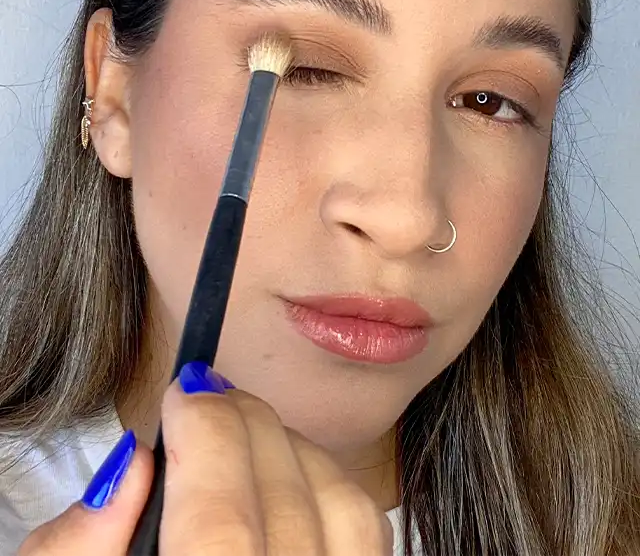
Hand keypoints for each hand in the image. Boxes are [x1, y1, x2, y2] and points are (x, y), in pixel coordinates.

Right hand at [18, 363, 393, 554]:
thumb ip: (76, 553)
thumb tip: (132, 468)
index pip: (221, 530)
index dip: (206, 439)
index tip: (185, 394)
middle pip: (289, 509)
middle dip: (246, 426)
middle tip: (207, 398)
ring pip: (347, 515)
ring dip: (292, 452)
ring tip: (242, 436)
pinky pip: (369, 543)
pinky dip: (330, 493)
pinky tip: (287, 484)